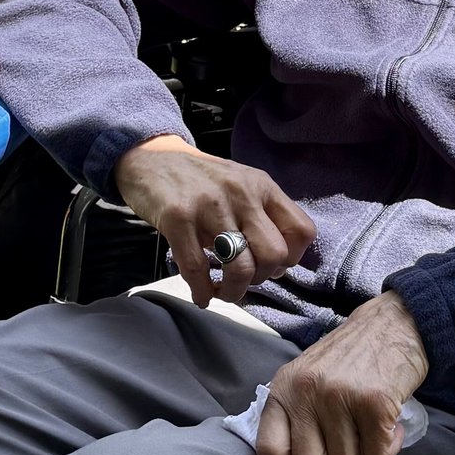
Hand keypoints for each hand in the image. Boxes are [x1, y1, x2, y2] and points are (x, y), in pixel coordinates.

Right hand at [114, 136, 314, 305]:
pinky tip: (201, 295)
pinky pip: (197, 268)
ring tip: (223, 291)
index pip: (302, 231)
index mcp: (263, 186)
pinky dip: (202, 292)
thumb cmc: (200, 179)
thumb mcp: (241, 186)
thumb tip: (277, 263)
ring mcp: (210, 205)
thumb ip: (263, 214)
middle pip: (274, 254)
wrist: (152, 158)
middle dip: (262, 278)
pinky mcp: (178, 218)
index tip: (270, 266)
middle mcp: (242, 193)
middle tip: (244, 279)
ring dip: (233, 291)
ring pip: (240, 266)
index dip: (291, 259)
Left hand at [256, 291, 427, 454]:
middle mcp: (306, 392)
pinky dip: (389, 452)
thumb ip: (298, 417)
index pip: (270, 452)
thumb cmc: (353, 358)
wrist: (396, 321)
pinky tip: (392, 430)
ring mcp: (340, 397)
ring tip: (376, 442)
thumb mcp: (309, 378)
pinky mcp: (374, 402)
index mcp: (284, 388)